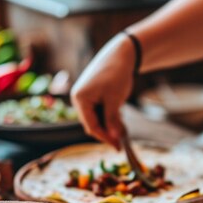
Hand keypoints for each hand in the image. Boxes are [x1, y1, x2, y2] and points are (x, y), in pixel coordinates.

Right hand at [71, 33, 135, 148]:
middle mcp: (78, 99)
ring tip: (124, 128)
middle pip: (92, 124)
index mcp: (80, 99)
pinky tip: (120, 118)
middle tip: (123, 141)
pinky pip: (99, 112)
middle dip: (108, 133)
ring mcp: (84, 97)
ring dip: (110, 126)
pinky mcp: (92, 96)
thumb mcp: (115, 100)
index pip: (91, 126)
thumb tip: (114, 137)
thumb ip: (112, 120)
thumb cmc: (116, 75)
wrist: (120, 55)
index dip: (105, 138)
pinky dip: (109, 117)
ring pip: (96, 119)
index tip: (118, 147)